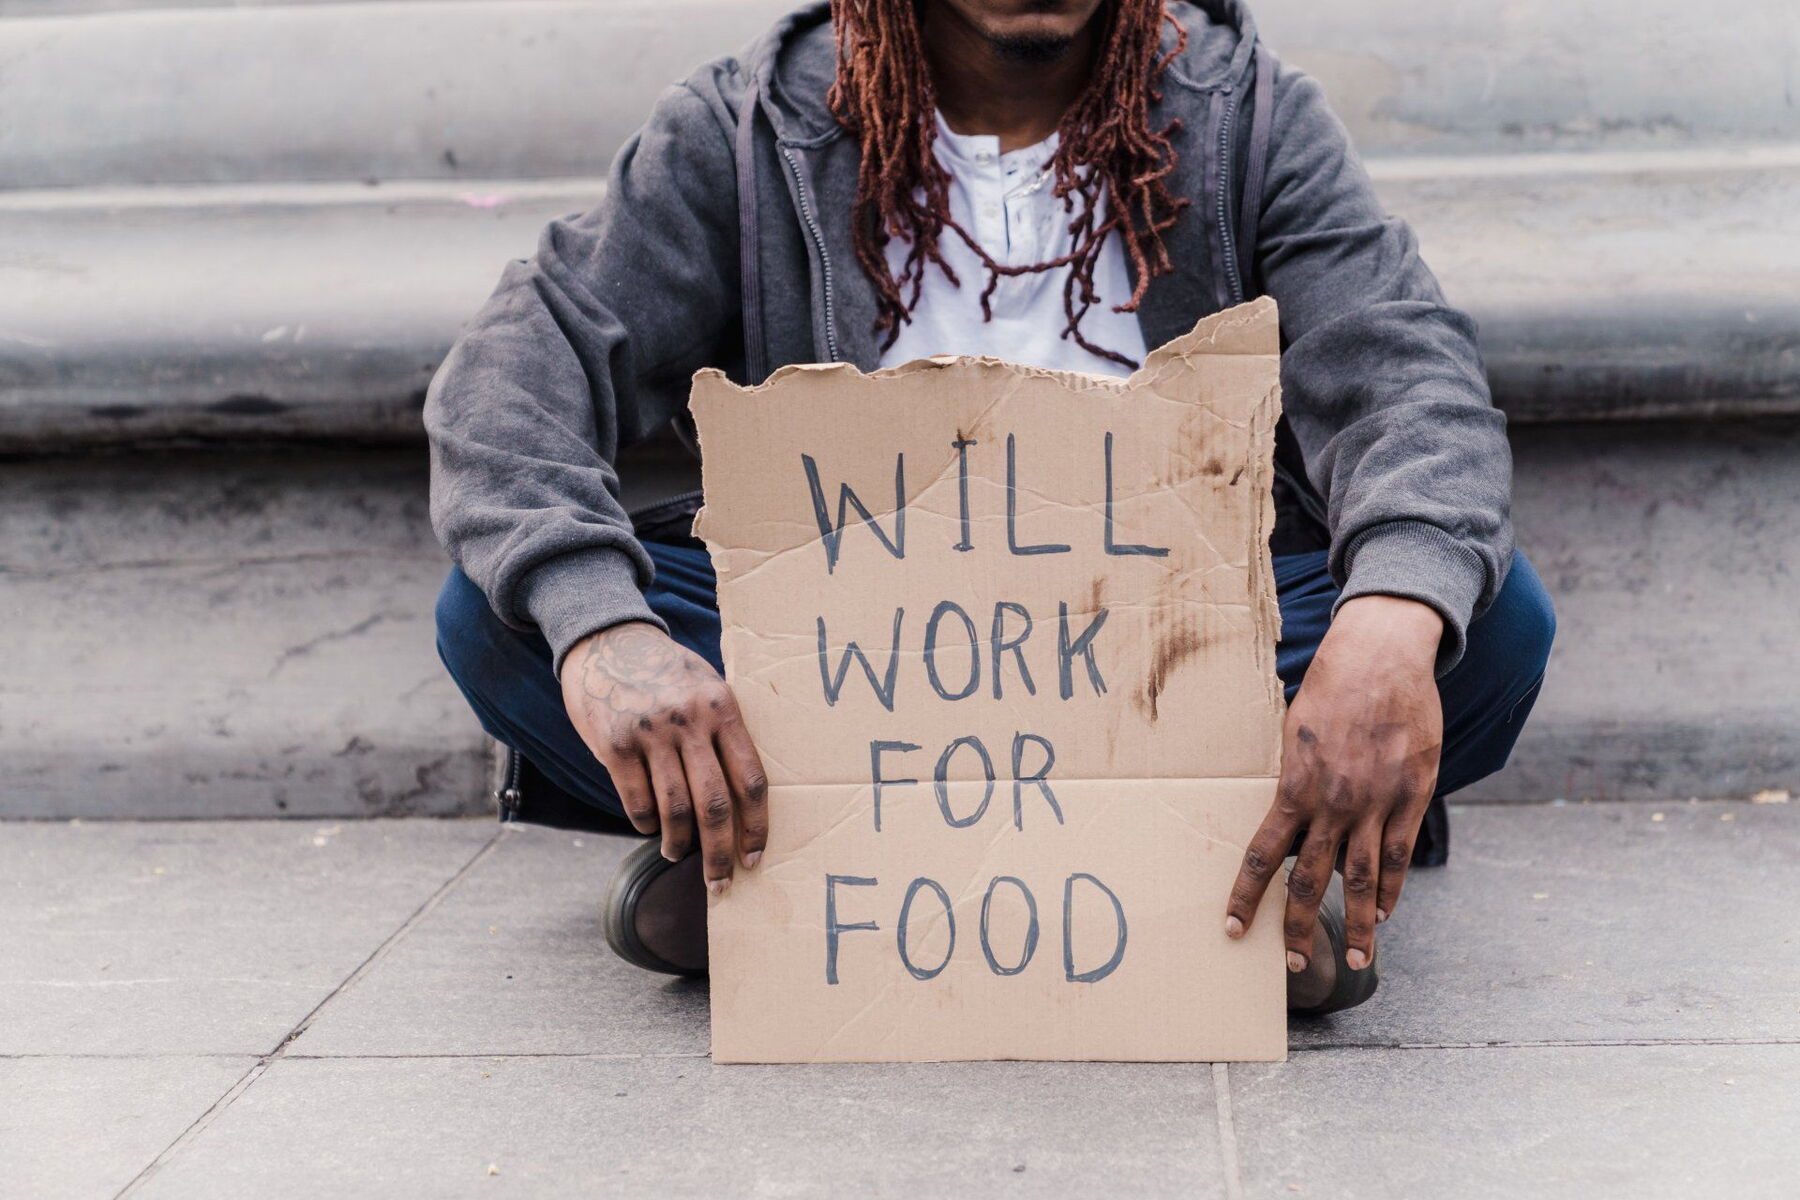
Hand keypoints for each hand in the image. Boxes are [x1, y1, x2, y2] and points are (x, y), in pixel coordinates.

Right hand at [561, 622, 767, 892]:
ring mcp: (651, 733)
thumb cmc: (665, 669)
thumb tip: (745, 797)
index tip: (754, 856)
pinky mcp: (615, 744)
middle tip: (720, 882)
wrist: (606, 637)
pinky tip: (651, 827)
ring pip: (674, 810)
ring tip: (678, 855)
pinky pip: (637, 800)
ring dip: (678, 844)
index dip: (756, 826)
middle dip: (720, 853)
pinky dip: (646, 823)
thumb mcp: (706, 685)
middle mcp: (690, 721)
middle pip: (714, 804)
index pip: (751, 779)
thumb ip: (725, 730)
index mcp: (722, 708)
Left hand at [1225, 595, 1444, 973]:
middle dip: (1299, 927)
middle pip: (1310, 880)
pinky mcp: (1411, 797)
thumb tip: (1286, 818)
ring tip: (1360, 959)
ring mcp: (1375, 803)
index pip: (1261, 855)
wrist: (1381, 657)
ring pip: (1363, 880)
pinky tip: (1388, 914)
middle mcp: (1332, 803)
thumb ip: (1292, 780)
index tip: (1234, 929)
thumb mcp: (1293, 732)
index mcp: (1294, 787)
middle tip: (1295, 964)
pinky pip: (1398, 855)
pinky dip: (1393, 890)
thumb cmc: (1331, 690)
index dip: (1246, 896)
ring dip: (1361, 925)